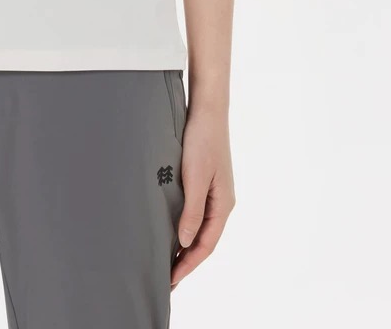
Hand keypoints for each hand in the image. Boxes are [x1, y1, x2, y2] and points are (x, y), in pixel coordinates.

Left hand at [170, 101, 235, 289]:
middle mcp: (221, 202)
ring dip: (185, 245)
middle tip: (167, 279)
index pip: (206, 245)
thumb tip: (186, 242)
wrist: (207, 109)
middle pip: (204, 240)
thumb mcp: (196, 177)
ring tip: (167, 261)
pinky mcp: (204, 181)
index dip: (188, 265)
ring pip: (200, 227)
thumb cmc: (202, 140)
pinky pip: (195, 213)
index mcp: (223, 205)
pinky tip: (171, 230)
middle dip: (187, 260)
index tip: (171, 281)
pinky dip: (184, 227)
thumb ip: (192, 211)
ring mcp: (214, 191)